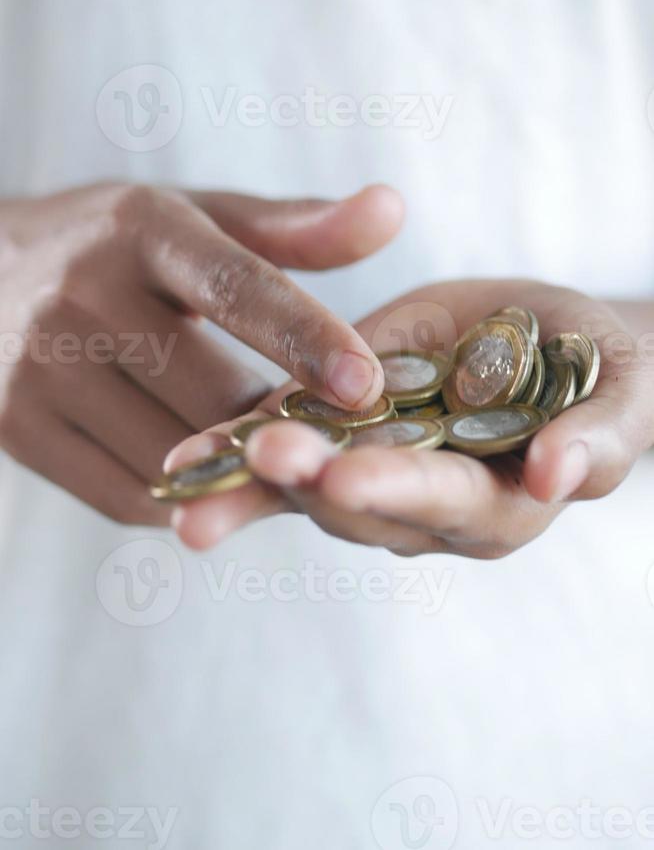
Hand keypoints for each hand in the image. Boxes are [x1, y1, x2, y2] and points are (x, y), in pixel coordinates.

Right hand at [0, 182, 402, 523]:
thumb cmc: (112, 246)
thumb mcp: (193, 216)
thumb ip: (293, 227)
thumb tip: (393, 211)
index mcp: (140, 230)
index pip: (234, 286)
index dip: (305, 337)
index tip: (366, 385)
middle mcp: (81, 296)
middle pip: (209, 393)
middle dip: (279, 428)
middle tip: (331, 443)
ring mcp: (37, 369)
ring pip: (172, 456)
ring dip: (233, 472)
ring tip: (271, 460)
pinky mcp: (14, 429)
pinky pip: (125, 496)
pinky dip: (181, 499)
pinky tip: (203, 477)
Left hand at [166, 278, 652, 557]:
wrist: (550, 342)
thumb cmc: (598, 368)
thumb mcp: (618, 391)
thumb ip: (598, 436)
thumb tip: (556, 476)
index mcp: (499, 502)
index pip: (447, 505)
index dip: (398, 491)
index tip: (345, 476)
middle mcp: (428, 508)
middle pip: (362, 507)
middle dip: (308, 484)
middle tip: (256, 457)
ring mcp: (377, 477)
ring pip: (309, 491)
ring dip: (251, 483)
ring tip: (190, 470)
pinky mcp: (341, 441)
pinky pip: (286, 455)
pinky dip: (236, 455)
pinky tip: (186, 456)